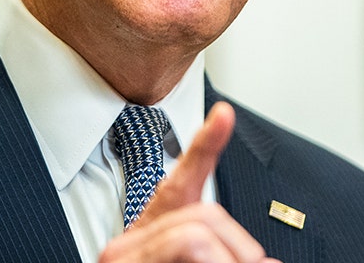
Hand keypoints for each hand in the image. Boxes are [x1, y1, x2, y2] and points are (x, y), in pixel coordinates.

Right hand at [98, 102, 280, 262]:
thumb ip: (225, 259)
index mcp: (149, 241)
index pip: (181, 185)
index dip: (205, 147)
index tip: (225, 115)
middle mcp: (129, 245)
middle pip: (206, 215)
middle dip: (238, 250)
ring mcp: (125, 257)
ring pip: (198, 233)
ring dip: (228, 262)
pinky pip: (190, 244)